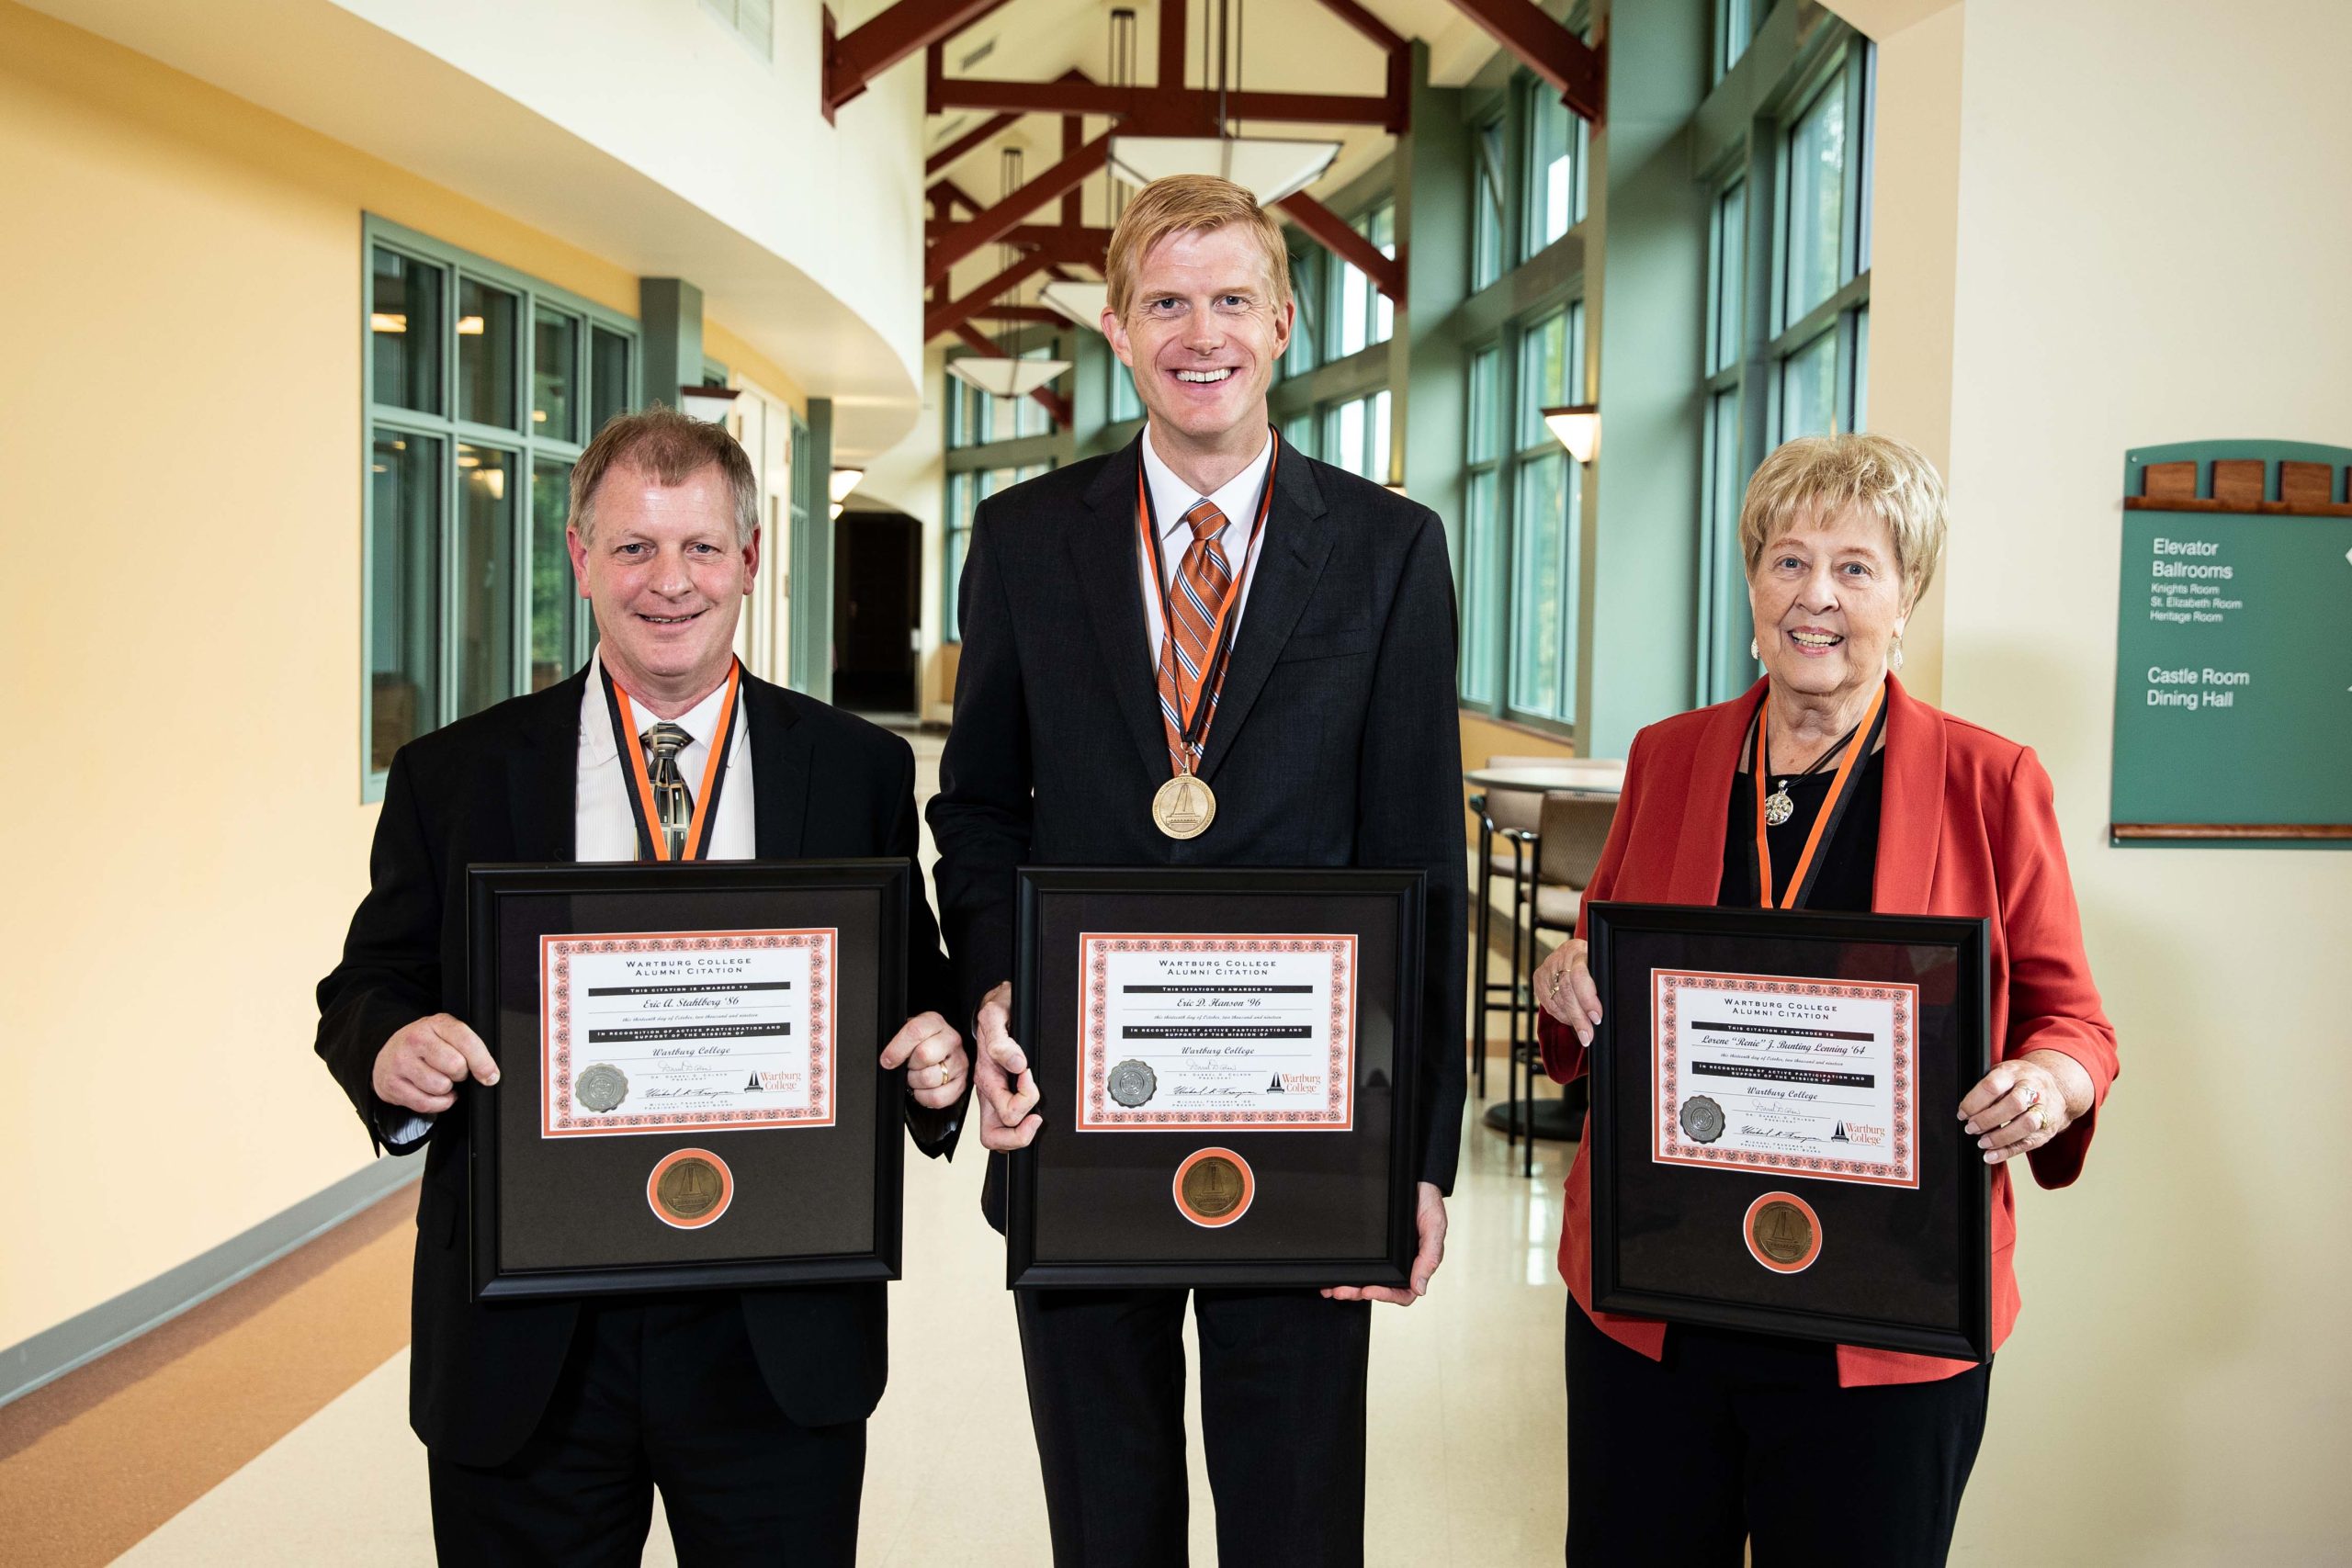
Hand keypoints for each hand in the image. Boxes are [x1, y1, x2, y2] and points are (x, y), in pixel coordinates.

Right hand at [372, 1013, 497, 1114]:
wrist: (386, 1055)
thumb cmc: (423, 1047)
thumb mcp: (446, 1035)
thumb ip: (468, 1046)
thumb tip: (489, 1074)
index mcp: (435, 1024)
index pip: (466, 1041)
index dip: (483, 1062)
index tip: (490, 1075)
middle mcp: (415, 1040)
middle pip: (456, 1066)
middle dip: (461, 1074)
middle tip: (454, 1071)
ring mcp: (401, 1062)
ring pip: (440, 1086)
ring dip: (446, 1089)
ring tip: (440, 1080)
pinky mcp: (391, 1084)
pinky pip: (425, 1103)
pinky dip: (436, 1103)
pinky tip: (432, 1093)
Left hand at [881, 1012, 966, 1108]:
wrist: (939, 1054)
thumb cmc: (919, 1044)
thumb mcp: (907, 1033)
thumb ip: (897, 1041)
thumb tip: (887, 1060)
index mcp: (934, 1022)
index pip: (916, 1031)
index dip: (897, 1049)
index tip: (887, 1060)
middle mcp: (951, 1039)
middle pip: (924, 1055)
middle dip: (909, 1066)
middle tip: (908, 1067)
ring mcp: (959, 1061)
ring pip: (930, 1078)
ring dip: (915, 1082)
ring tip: (916, 1077)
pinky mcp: (962, 1082)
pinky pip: (938, 1097)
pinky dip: (924, 1097)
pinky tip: (922, 1089)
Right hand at [972, 981, 1041, 1150]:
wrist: (992, 1006)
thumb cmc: (995, 1014)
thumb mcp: (994, 1018)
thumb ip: (1001, 1041)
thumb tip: (1017, 1064)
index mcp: (986, 1079)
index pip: (1006, 1114)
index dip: (1026, 1101)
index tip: (1030, 1078)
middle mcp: (988, 1092)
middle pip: (995, 1138)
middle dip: (1020, 1133)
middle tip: (1036, 1116)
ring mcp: (993, 1097)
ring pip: (999, 1137)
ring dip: (1020, 1132)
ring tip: (1035, 1113)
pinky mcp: (1000, 1096)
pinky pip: (1006, 1125)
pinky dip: (1021, 1125)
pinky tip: (1032, 1106)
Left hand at [1323, 1183, 1446, 1304]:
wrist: (1417, 1179)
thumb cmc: (1429, 1204)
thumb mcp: (1435, 1228)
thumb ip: (1429, 1258)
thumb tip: (1420, 1288)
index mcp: (1417, 1265)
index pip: (1403, 1292)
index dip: (1385, 1295)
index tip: (1369, 1290)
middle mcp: (1401, 1264)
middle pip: (1380, 1288)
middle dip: (1358, 1292)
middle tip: (1340, 1290)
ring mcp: (1386, 1255)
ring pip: (1367, 1278)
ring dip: (1349, 1286)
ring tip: (1331, 1288)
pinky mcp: (1374, 1244)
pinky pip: (1360, 1260)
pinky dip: (1345, 1268)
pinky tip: (1331, 1272)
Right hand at [1534, 938, 1602, 1046]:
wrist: (1574, 951)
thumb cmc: (1592, 961)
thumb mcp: (1600, 965)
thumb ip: (1601, 982)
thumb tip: (1602, 1012)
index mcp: (1578, 951)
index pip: (1579, 976)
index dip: (1587, 999)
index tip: (1596, 1017)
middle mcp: (1559, 958)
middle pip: (1566, 992)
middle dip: (1579, 1018)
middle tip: (1588, 1036)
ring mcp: (1547, 968)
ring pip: (1557, 1000)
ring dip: (1571, 1020)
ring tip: (1583, 1032)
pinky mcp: (1539, 979)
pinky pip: (1548, 1003)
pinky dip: (1561, 1015)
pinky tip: (1571, 1021)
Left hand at [1959, 1050, 2093, 1163]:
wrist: (2057, 1088)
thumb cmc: (2020, 1081)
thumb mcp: (2003, 1074)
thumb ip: (1987, 1087)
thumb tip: (1965, 1109)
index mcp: (2015, 1073)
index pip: (1993, 1086)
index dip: (1974, 1102)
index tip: (1962, 1113)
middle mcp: (2033, 1089)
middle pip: (2013, 1104)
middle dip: (1987, 1119)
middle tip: (1971, 1128)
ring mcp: (2043, 1109)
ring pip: (2025, 1124)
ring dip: (2000, 1137)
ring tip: (1982, 1143)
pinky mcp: (2047, 1129)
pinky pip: (2028, 1143)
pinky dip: (2007, 1151)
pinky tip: (1991, 1156)